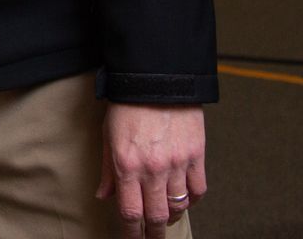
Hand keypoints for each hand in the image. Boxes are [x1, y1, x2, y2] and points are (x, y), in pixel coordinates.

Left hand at [97, 102, 205, 236]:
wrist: (157, 80)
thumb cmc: (128, 105)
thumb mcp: (108, 135)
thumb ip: (107, 170)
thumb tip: (104, 197)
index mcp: (127, 165)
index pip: (130, 212)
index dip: (131, 233)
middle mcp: (153, 169)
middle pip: (156, 217)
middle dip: (153, 234)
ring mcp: (177, 164)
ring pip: (178, 206)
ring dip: (171, 218)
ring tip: (165, 220)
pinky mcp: (197, 156)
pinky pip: (198, 190)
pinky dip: (192, 201)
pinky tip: (184, 200)